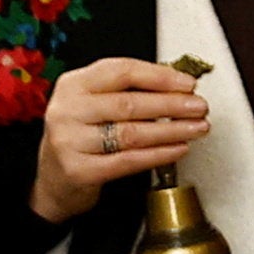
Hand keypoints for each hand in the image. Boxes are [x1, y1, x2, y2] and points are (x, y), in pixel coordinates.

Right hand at [32, 55, 209, 216]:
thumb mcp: (93, 105)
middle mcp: (67, 110)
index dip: (160, 76)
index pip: (121, 71)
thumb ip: (127, 92)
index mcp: (73, 84)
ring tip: (196, 128)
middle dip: (171, 104)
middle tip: (199, 107)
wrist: (54, 182)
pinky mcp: (79, 170)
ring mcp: (69, 141)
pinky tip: (178, 149)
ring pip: (131, 133)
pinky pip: (128, 160)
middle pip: (129, 103)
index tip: (188, 83)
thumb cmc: (81, 136)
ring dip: (171, 130)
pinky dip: (158, 154)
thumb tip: (178, 87)